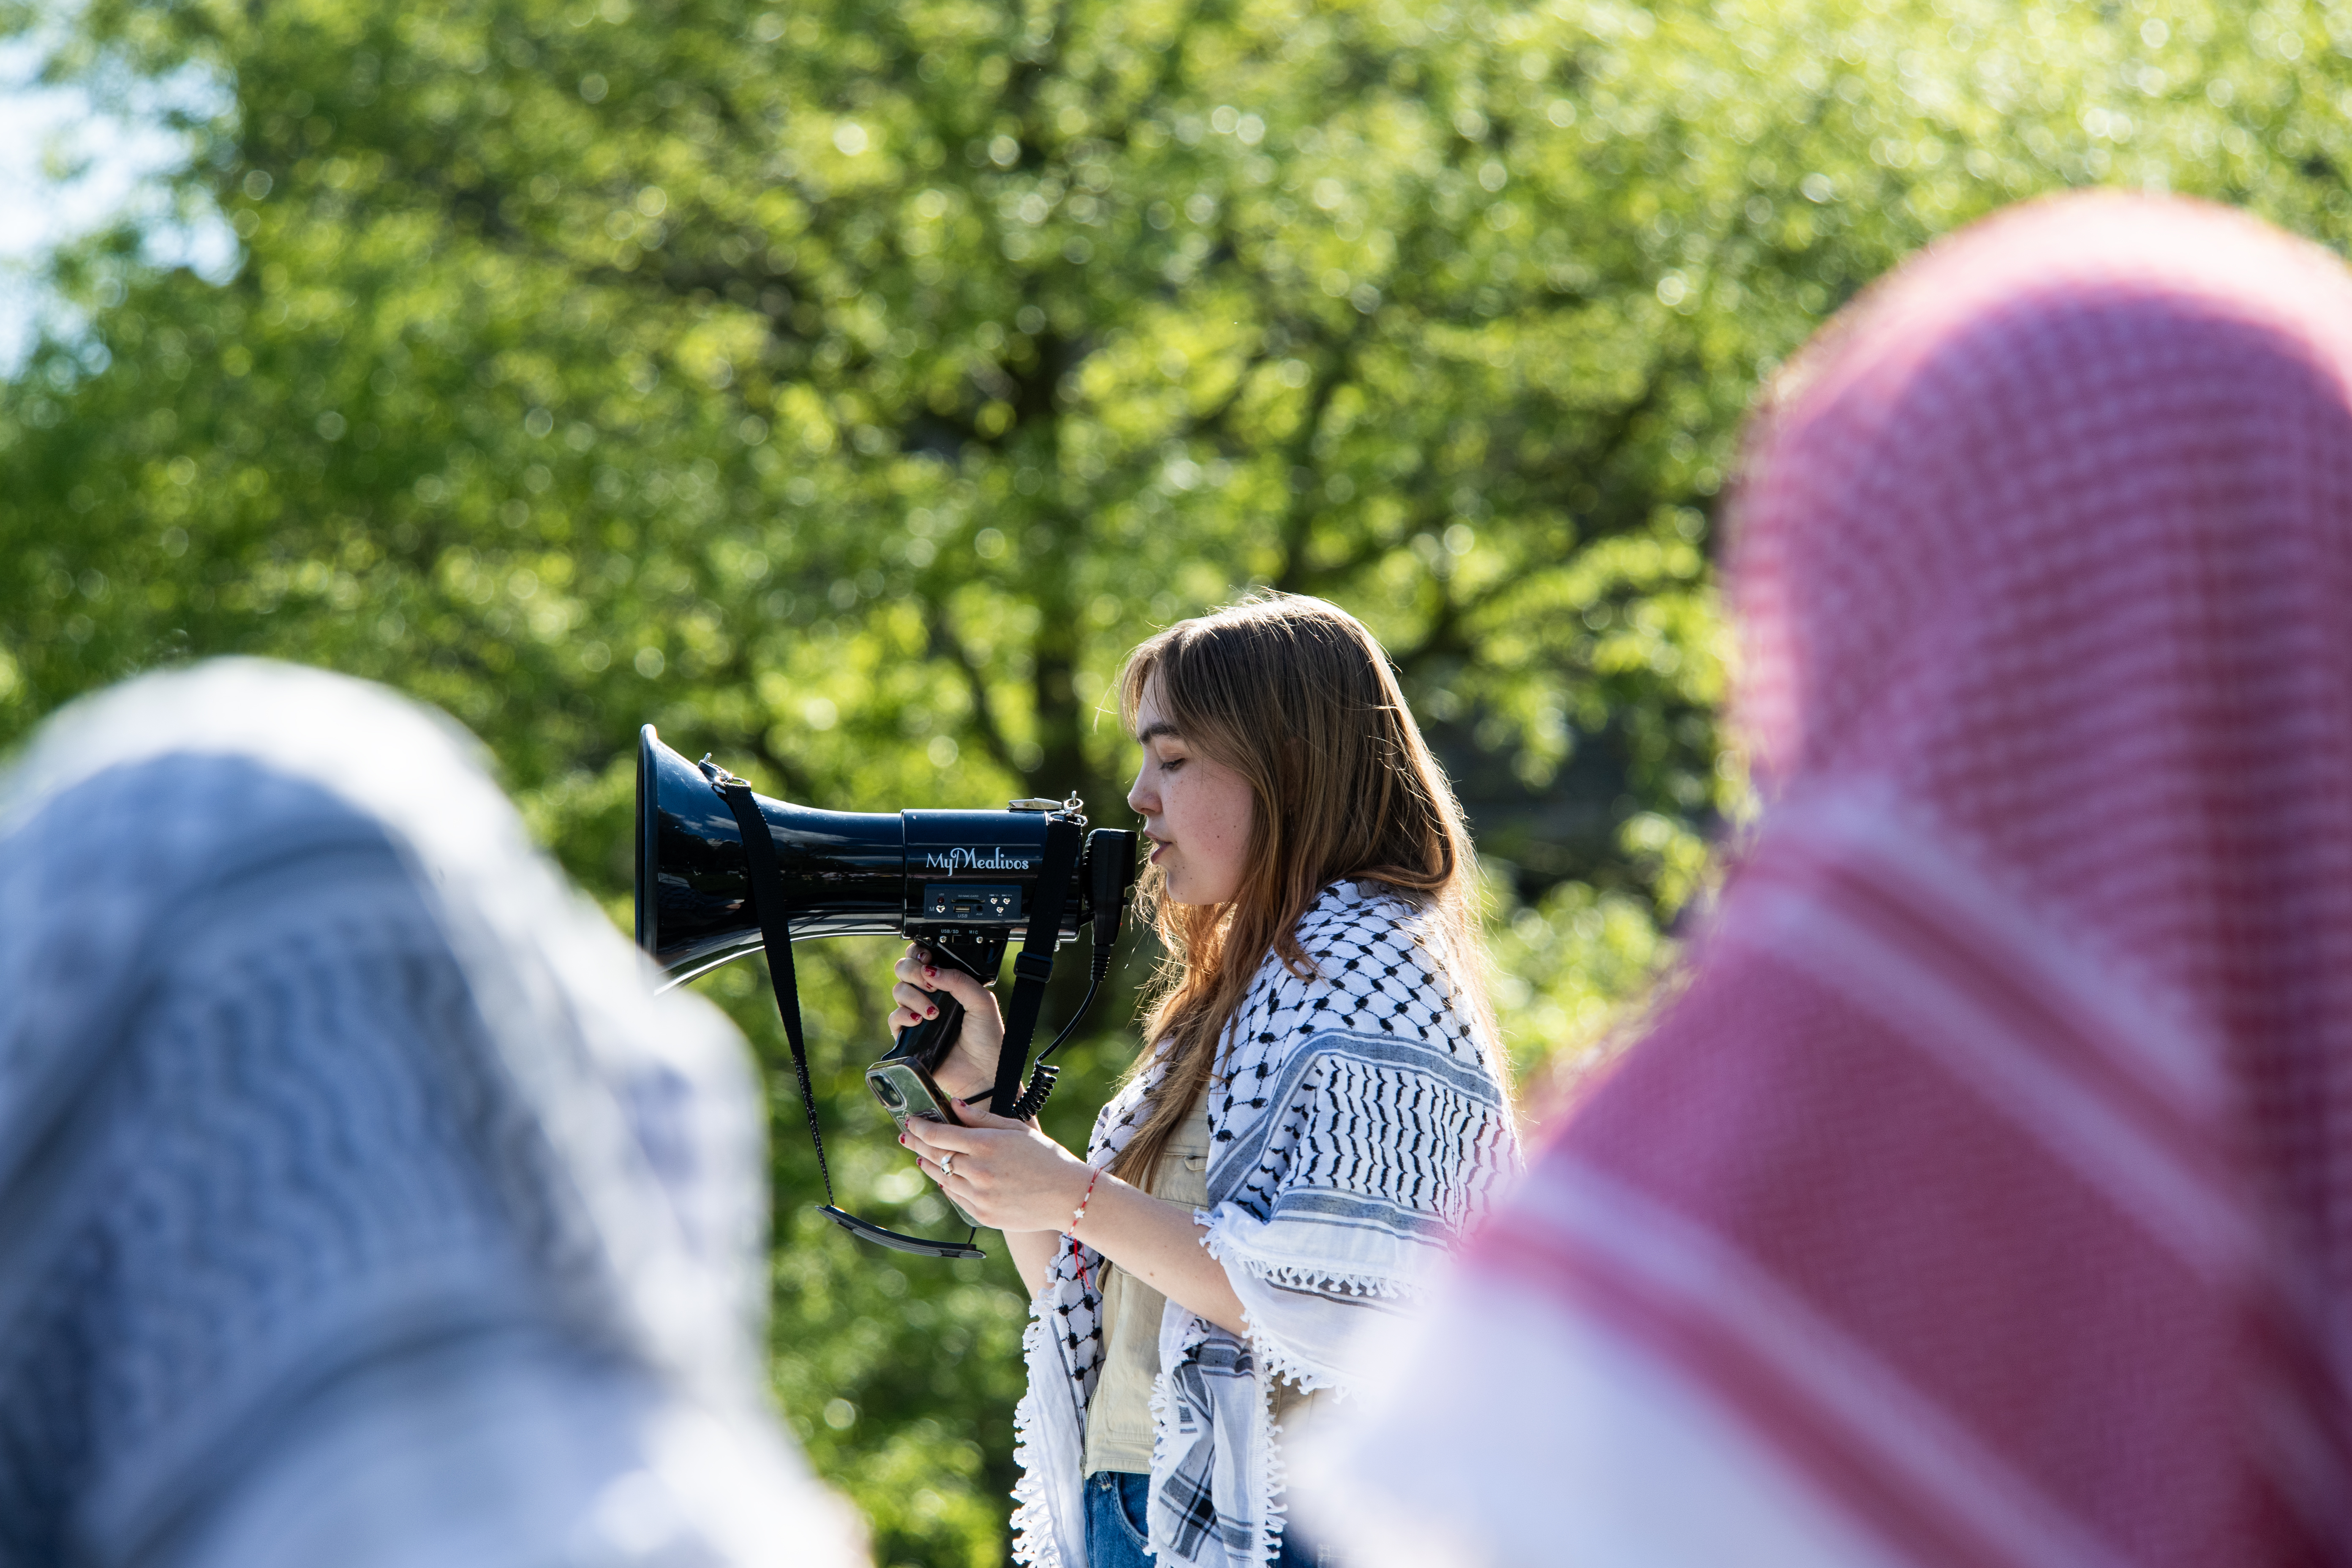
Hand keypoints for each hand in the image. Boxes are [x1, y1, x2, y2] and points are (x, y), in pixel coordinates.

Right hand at [887, 942, 1004, 1100]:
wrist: (983, 1073)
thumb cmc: (988, 1039)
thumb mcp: (982, 1001)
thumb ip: (959, 980)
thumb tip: (931, 970)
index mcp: (949, 984)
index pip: (924, 959)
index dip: (920, 954)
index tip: (927, 958)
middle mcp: (931, 996)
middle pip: (905, 970)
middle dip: (912, 970)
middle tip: (929, 983)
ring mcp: (918, 1015)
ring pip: (899, 991)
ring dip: (914, 996)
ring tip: (933, 1012)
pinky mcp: (909, 1036)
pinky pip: (894, 1019)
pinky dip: (904, 1016)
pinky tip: (919, 1021)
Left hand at [900, 1109, 1092, 1234]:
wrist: (1069, 1197)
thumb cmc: (1047, 1159)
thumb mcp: (1017, 1130)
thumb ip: (982, 1118)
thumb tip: (954, 1105)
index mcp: (987, 1145)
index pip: (939, 1134)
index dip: (920, 1127)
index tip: (911, 1121)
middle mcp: (979, 1171)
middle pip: (935, 1155)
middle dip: (917, 1143)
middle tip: (908, 1137)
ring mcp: (979, 1196)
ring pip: (942, 1177)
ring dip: (929, 1165)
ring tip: (923, 1157)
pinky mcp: (983, 1215)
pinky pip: (955, 1197)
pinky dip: (947, 1184)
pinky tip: (945, 1177)